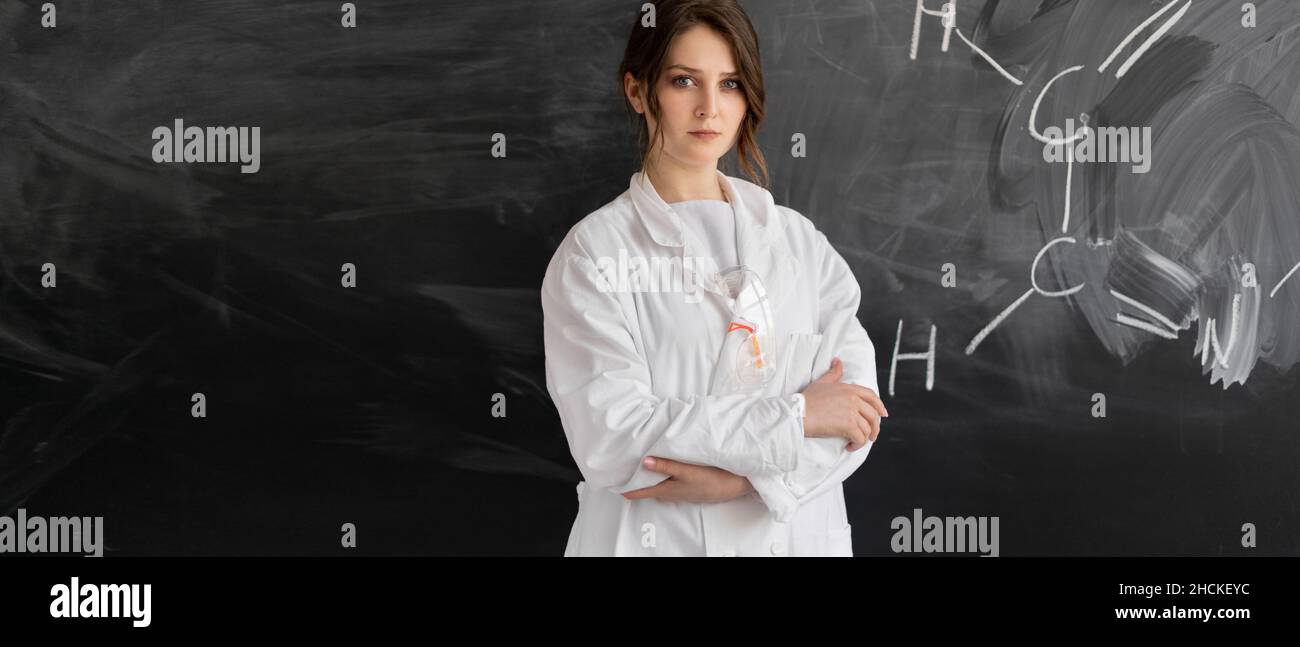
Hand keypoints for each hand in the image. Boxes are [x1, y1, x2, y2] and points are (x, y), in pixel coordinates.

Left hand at [621, 457, 753, 503]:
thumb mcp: (687, 472)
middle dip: (638, 482)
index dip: (629, 489)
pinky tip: (668, 470)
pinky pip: (673, 483)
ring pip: (662, 485)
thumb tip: (644, 461)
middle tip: (625, 474)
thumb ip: (666, 466)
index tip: (616, 485)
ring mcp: (684, 491)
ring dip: (652, 479)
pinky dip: (665, 477)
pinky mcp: (693, 486)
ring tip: (642, 470)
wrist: (737, 485)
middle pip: (651, 489)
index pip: (642, 491)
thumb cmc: (712, 479)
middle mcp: (674, 492)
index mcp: (669, 489)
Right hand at [800, 356, 888, 450]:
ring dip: (865, 438)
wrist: (798, 413)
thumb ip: (833, 373)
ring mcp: (852, 412)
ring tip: (857, 442)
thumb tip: (838, 361)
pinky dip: (857, 445)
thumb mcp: (821, 383)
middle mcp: (853, 399)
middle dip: (875, 427)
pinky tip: (849, 446)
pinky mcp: (848, 426)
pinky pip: (860, 438)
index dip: (880, 406)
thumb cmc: (806, 400)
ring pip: (868, 428)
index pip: (872, 396)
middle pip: (873, 414)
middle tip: (871, 435)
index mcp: (849, 389)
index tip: (883, 414)